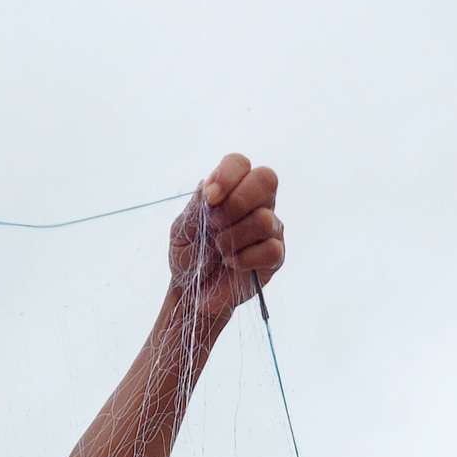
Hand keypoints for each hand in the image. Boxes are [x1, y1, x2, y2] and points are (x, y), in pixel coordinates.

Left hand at [168, 153, 283, 322]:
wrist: (193, 292)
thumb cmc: (189, 256)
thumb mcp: (182, 229)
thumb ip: (196, 207)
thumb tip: (209, 188)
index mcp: (232, 189)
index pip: (239, 163)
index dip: (227, 176)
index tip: (210, 200)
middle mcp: (256, 203)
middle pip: (266, 178)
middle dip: (237, 202)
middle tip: (215, 225)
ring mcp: (270, 228)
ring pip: (264, 219)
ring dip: (234, 237)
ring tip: (220, 250)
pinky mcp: (275, 256)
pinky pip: (270, 249)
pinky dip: (245, 258)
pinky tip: (231, 263)